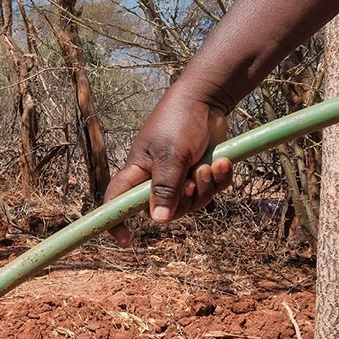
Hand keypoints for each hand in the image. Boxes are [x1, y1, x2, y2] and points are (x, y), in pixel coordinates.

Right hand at [103, 88, 231, 245]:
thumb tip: (157, 221)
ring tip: (209, 166)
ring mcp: (181, 176)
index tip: (125, 240)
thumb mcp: (170, 156)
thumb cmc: (178, 121)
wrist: (207, 99)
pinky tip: (222, 162)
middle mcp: (157, 178)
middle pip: (167, 210)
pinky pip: (211, 190)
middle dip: (186, 200)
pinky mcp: (201, 171)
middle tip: (193, 180)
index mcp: (138, 172)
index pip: (117, 201)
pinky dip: (219, 180)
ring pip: (193, 202)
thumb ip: (164, 188)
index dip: (116, 222)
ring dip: (205, 187)